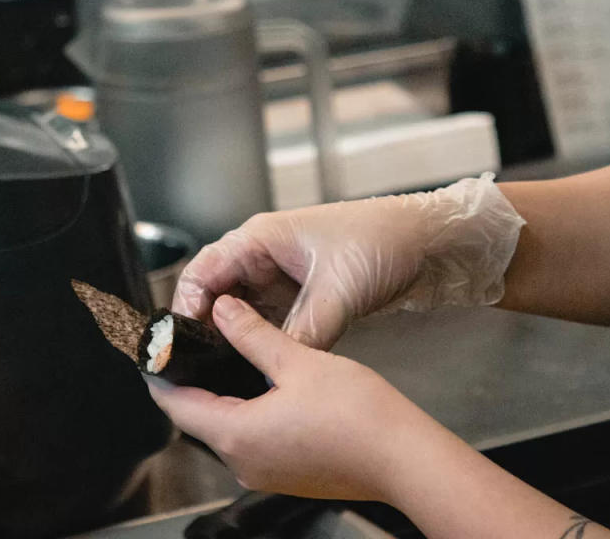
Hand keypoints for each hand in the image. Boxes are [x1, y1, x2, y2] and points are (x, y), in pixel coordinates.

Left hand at [145, 295, 414, 500]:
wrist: (405, 460)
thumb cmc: (359, 416)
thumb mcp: (298, 361)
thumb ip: (252, 335)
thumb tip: (223, 311)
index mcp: (236, 435)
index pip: (175, 404)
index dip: (159, 373)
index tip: (153, 350)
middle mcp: (243, 463)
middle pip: (197, 418)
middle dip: (192, 381)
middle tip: (195, 342)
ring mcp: (265, 473)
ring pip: (226, 429)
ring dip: (221, 396)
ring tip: (228, 356)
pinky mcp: (287, 475)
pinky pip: (252, 440)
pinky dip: (247, 413)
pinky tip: (265, 387)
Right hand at [172, 196, 427, 349]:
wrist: (427, 242)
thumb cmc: (382, 242)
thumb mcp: (338, 292)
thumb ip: (304, 333)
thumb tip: (277, 372)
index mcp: (260, 238)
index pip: (204, 271)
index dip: (187, 307)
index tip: (183, 342)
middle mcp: (263, 255)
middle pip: (214, 293)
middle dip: (205, 327)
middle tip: (198, 365)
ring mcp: (280, 276)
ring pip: (239, 311)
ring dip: (232, 337)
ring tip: (223, 370)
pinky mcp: (299, 295)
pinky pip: (267, 321)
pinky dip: (259, 341)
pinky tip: (257, 365)